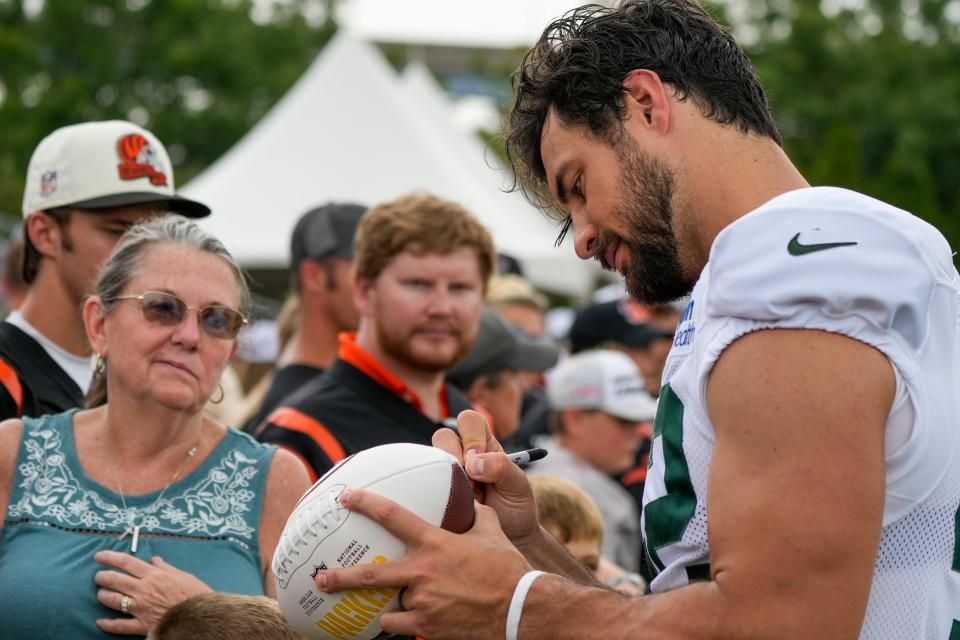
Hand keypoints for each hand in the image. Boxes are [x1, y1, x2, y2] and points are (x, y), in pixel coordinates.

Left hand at [94, 551, 211, 634]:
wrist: (201, 617)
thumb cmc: (196, 594)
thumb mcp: (184, 575)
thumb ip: (167, 568)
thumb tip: (155, 559)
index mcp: (154, 575)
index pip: (126, 562)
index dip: (110, 557)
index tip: (99, 556)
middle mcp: (143, 589)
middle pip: (115, 580)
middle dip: (103, 577)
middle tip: (98, 576)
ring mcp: (140, 608)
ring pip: (114, 600)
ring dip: (104, 596)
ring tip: (100, 594)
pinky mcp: (142, 625)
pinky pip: (120, 626)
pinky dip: (108, 624)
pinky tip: (100, 622)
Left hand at [316, 487, 531, 639]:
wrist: (520, 608)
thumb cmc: (507, 568)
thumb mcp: (492, 532)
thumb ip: (475, 515)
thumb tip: (470, 502)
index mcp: (435, 543)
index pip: (392, 516)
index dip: (366, 503)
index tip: (346, 496)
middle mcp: (423, 572)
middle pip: (372, 574)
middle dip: (341, 576)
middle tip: (321, 578)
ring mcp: (423, 602)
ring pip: (391, 603)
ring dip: (387, 602)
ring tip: (374, 605)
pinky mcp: (427, 627)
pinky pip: (399, 626)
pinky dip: (397, 623)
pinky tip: (396, 622)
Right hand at [433, 410, 541, 549]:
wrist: (511, 538)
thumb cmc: (516, 507)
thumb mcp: (518, 485)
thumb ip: (501, 467)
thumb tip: (473, 462)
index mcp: (485, 445)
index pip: (470, 421)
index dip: (471, 436)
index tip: (478, 461)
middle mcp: (463, 456)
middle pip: (443, 436)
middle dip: (454, 455)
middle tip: (469, 480)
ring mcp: (447, 475)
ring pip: (429, 458)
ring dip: (442, 476)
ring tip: (460, 496)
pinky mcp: (435, 494)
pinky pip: (422, 484)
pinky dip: (430, 493)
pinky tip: (446, 506)